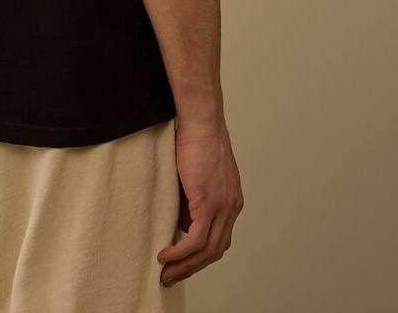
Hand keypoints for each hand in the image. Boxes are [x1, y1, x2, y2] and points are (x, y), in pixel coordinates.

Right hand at [157, 116, 244, 288]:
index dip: (201, 256)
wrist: (201, 121)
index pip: (220, 240)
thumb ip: (192, 200)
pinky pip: (195, 240)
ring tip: (165, 273)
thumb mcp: (196, 176)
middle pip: (215, 251)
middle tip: (171, 277)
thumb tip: (179, 221)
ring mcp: (222, 207)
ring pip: (206, 251)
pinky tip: (165, 256)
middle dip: (192, 268)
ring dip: (184, 266)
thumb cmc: (195, 139)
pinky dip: (180, 252)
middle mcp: (232, 208)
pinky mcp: (208, 203)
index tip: (182, 264)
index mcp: (232, 202)